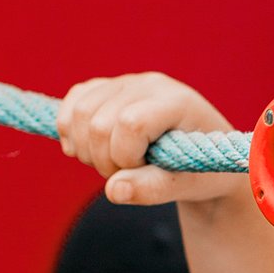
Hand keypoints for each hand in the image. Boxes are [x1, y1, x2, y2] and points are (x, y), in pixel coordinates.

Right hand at [57, 72, 241, 207]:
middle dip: (104, 160)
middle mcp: (151, 84)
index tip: (144, 171)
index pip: (131, 124)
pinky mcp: (108, 88)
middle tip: (128, 174)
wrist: (203, 155)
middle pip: (98, 122)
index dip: (126, 157)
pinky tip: (88, 149)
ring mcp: (127, 82)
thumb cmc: (202, 170)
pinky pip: (73, 102)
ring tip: (114, 163)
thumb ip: (154, 188)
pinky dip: (70, 131)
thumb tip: (114, 190)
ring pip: (79, 112)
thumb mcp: (188, 185)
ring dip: (86, 149)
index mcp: (178, 102)